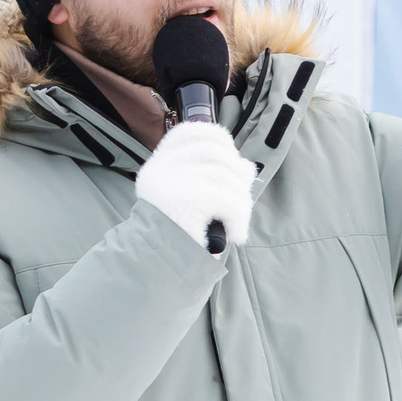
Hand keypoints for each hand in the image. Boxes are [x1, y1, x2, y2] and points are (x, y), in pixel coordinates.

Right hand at [135, 122, 254, 249]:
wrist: (153, 268)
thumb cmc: (175, 239)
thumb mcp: (194, 203)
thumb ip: (217, 181)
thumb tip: (248, 167)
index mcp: (158, 165)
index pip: (188, 132)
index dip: (215, 136)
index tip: (230, 151)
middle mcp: (161, 169)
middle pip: (215, 153)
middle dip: (238, 174)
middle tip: (241, 200)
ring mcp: (171, 182)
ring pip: (226, 177)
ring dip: (242, 202)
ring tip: (239, 223)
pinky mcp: (185, 201)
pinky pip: (228, 200)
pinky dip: (240, 218)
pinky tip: (236, 234)